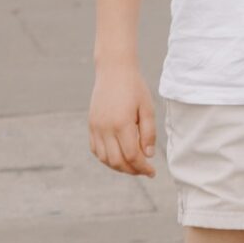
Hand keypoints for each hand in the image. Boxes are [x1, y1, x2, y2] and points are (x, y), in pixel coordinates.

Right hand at [89, 61, 155, 175]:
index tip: (152, 172)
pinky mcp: (91, 124)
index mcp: (122, 124)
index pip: (132, 156)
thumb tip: (148, 155)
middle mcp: (105, 128)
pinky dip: (106, 158)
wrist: (114, 70)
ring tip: (132, 165)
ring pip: (104, 158)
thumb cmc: (134, 87)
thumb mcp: (147, 108)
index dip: (143, 168)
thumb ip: (148, 133)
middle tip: (144, 170)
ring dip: (118, 166)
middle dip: (132, 170)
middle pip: (117, 162)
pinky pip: (95, 149)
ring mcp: (95, 127)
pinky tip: (118, 156)